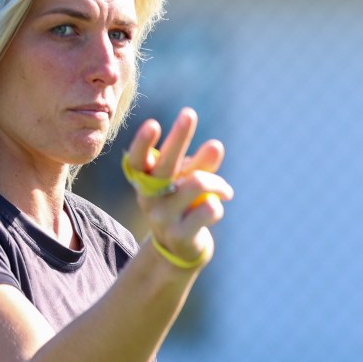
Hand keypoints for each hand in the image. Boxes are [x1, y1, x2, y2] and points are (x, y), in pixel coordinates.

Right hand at [125, 108, 233, 267]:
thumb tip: (215, 146)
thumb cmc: (183, 204)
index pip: (137, 160)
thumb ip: (200, 164)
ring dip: (218, 184)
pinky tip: (215, 211)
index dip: (142, 144)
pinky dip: (219, 206)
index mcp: (146, 181)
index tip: (153, 125)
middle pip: (165, 165)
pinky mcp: (179, 235)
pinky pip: (209, 209)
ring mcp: (161, 218)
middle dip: (178, 137)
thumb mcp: (188, 181)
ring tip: (225, 191)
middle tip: (188, 113)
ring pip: (198, 183)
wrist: (180, 247)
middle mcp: (149, 197)